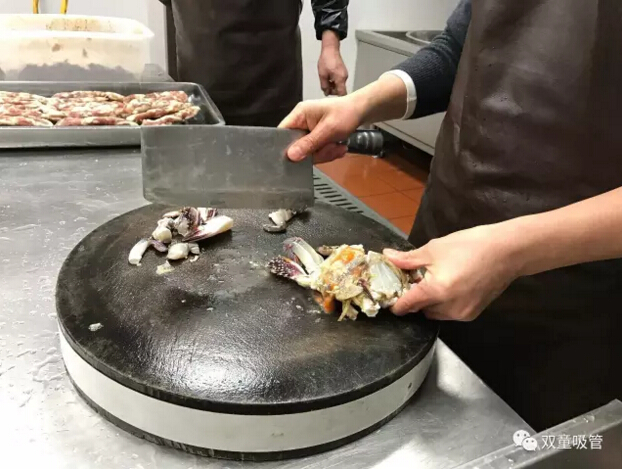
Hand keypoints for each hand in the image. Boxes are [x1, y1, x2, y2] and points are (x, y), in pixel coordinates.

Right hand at [278, 95, 362, 162]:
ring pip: (308, 152)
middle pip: (297, 146)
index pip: (282, 133)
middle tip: (330, 149)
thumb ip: (309, 143)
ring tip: (338, 147)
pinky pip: (317, 151)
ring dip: (325, 153)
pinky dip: (328, 152)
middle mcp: (301, 122)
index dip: (285, 147)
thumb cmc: (346, 114)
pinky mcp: (316, 137)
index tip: (296, 158)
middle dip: (314, 152)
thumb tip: (291, 156)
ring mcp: (309, 130)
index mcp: (299, 114)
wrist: (362, 111)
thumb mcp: (328, 130)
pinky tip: (338, 147)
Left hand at [318, 31, 347, 95]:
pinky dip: (334, 82)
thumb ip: (324, 86)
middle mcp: (344, 78)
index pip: (342, 94)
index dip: (337, 98)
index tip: (331, 99)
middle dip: (333, 91)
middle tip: (325, 88)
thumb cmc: (326, 60)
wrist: (330, 48)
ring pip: (340, 85)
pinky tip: (329, 78)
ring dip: (333, 86)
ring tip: (326, 82)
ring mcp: (344, 74)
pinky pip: (340, 80)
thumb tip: (326, 93)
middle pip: (341, 90)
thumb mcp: (322, 75)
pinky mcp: (343, 72)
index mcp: (340, 79)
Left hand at [383, 224, 521, 320]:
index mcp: (436, 291)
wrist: (507, 251)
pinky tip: (449, 286)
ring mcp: (462, 313)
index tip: (390, 296)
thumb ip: (408, 259)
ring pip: (434, 313)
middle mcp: (449, 308)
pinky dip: (444, 303)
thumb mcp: (434, 249)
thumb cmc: (470, 245)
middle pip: (420, 310)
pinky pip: (449, 313)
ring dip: (429, 302)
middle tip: (414, 280)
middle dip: (414, 298)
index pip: (407, 305)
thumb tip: (387, 257)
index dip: (395, 302)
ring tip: (434, 281)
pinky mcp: (473, 314)